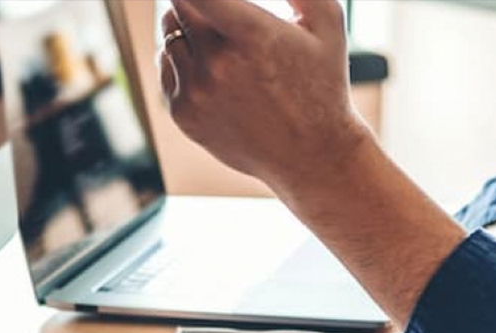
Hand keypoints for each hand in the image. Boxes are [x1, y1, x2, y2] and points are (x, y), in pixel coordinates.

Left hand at [159, 0, 369, 193]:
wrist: (309, 154)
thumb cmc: (322, 84)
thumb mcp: (327, 25)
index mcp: (251, 34)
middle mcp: (217, 63)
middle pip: (177, 9)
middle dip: (192, 3)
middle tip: (208, 8)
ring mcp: (196, 91)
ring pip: (169, 39)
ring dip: (184, 30)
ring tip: (211, 37)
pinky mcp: (183, 114)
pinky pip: (167, 69)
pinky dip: (179, 60)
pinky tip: (206, 66)